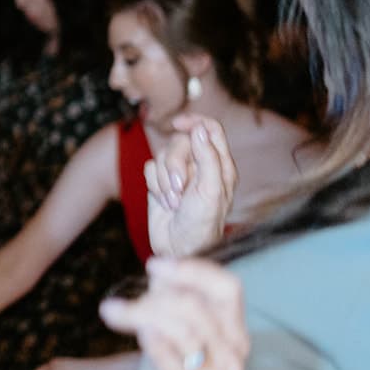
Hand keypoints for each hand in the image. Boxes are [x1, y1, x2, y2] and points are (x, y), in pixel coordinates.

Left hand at [99, 258, 247, 369]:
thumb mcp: (172, 339)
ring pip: (184, 332)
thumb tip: (158, 267)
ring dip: (140, 315)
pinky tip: (142, 333)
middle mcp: (232, 358)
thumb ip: (170, 305)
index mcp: (233, 336)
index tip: (155, 266)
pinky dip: (159, 348)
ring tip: (111, 313)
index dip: (193, 270)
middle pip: (195, 307)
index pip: (229, 289)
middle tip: (119, 306)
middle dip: (151, 297)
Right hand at [145, 114, 236, 256]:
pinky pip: (149, 168)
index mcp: (220, 165)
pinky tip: (164, 201)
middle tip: (179, 186)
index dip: (194, 121)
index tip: (179, 124)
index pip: (210, 129)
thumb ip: (208, 157)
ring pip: (162, 154)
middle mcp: (200, 165)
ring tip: (174, 201)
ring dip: (164, 179)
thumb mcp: (211, 190)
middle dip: (175, 163)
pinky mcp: (159, 182)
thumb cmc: (202, 224)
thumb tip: (199, 128)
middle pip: (180, 141)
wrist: (179, 247)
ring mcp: (179, 174)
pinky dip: (154, 185)